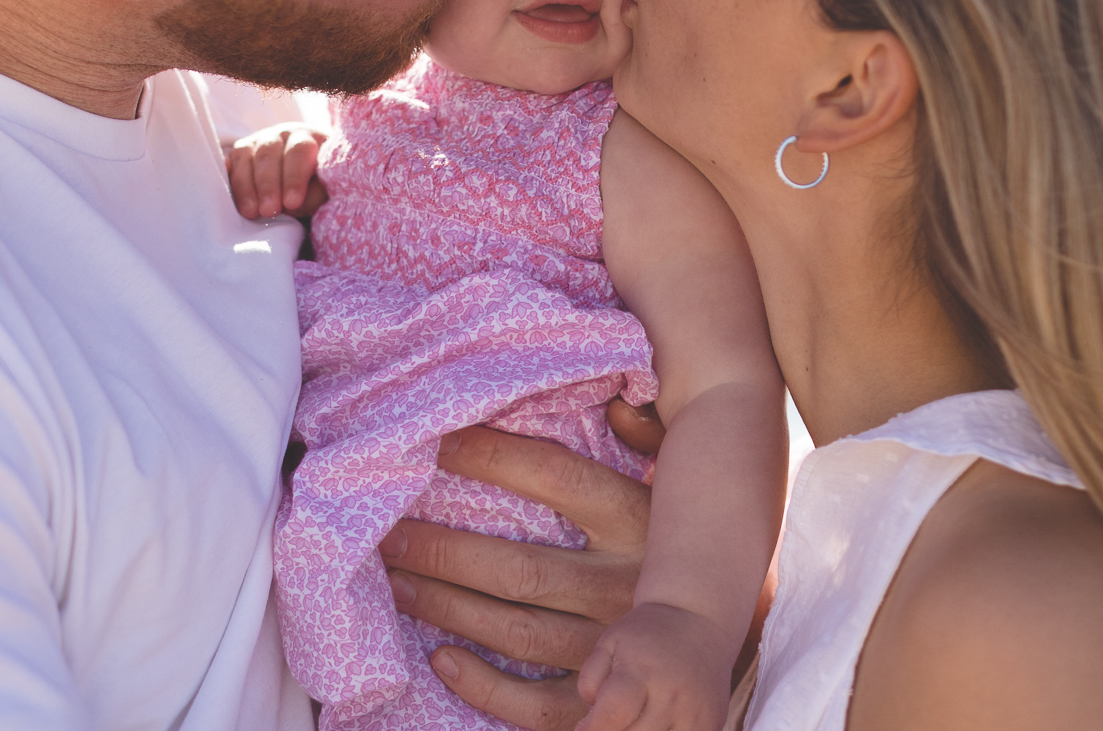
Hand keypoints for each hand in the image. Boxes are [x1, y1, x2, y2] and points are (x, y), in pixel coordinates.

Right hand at [224, 122, 329, 220]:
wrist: (305, 178)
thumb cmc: (318, 184)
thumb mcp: (326, 188)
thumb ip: (316, 194)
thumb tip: (292, 204)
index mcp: (307, 138)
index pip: (299, 151)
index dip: (294, 177)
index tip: (292, 202)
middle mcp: (280, 135)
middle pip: (268, 154)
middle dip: (268, 184)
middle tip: (269, 210)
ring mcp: (256, 142)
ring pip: (245, 157)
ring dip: (246, 186)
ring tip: (251, 212)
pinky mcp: (238, 154)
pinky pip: (228, 162)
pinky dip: (227, 176)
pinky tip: (227, 193)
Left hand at [380, 425, 650, 729]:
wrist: (715, 637)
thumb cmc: (676, 542)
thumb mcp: (673, 483)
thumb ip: (647, 438)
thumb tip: (617, 401)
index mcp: (639, 521)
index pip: (555, 477)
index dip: (490, 456)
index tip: (434, 439)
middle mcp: (626, 586)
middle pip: (521, 567)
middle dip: (444, 549)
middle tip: (388, 532)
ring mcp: (614, 649)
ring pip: (517, 631)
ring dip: (446, 607)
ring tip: (396, 581)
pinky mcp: (602, 701)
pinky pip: (535, 703)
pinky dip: (483, 685)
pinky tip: (440, 658)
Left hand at [576, 602, 731, 730]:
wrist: (699, 618)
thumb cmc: (646, 635)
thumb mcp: (610, 643)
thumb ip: (591, 681)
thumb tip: (589, 724)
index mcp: (641, 671)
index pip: (612, 715)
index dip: (592, 728)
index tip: (585, 726)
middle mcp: (671, 695)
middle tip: (612, 720)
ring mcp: (695, 713)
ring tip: (634, 719)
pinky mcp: (712, 724)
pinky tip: (657, 722)